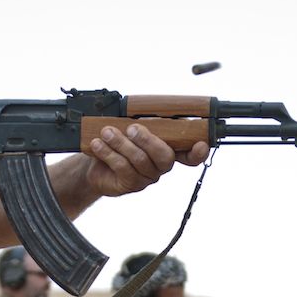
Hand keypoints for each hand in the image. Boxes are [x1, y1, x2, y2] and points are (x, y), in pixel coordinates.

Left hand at [84, 124, 209, 196]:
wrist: (95, 164)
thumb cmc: (117, 142)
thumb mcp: (131, 129)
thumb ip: (144, 123)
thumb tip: (144, 112)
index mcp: (168, 149)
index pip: (190, 155)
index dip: (198, 152)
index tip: (201, 144)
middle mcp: (160, 165)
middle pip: (164, 156)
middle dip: (148, 140)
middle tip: (132, 128)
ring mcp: (146, 177)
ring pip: (139, 160)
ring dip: (121, 143)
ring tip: (107, 132)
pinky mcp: (130, 184)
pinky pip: (122, 168)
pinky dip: (109, 153)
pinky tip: (98, 144)